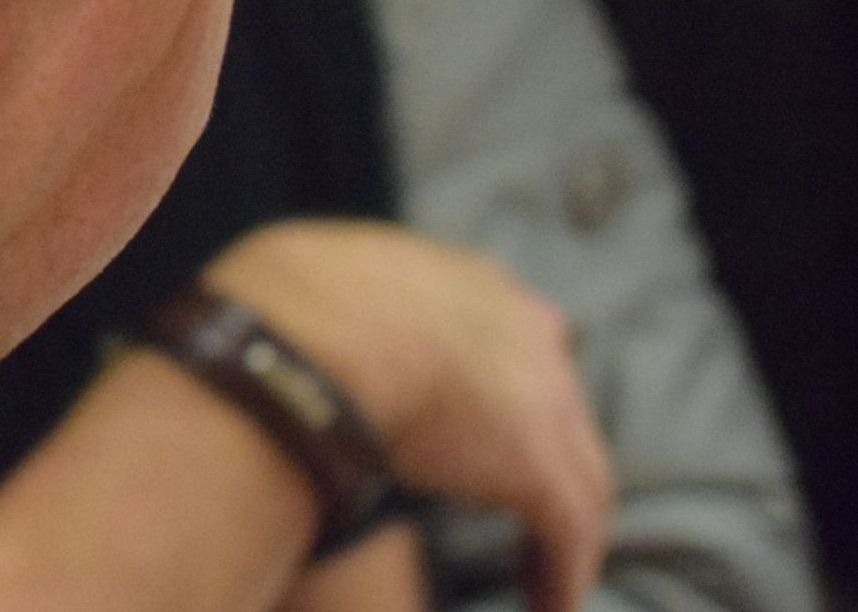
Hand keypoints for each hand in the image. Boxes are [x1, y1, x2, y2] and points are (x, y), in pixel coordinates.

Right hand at [202, 220, 612, 611]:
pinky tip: (546, 605)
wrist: (307, 333)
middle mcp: (522, 330)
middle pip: (557, 405)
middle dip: (541, 455)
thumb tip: (287, 322)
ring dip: (559, 528)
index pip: (509, 334)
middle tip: (506, 504)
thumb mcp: (308, 278)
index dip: (496, 384)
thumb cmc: (281, 304)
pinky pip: (568, 534)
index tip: (471, 422)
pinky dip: (559, 573)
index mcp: (469, 282)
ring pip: (576, 474)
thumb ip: (327, 304)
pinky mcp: (540, 470)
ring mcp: (542, 399)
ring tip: (539, 577)